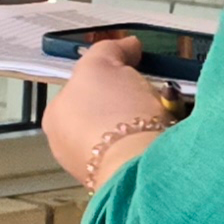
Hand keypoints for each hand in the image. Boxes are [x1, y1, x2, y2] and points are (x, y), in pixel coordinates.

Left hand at [41, 35, 180, 191]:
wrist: (138, 163)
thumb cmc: (110, 115)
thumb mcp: (100, 66)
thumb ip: (108, 51)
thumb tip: (127, 45)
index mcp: (55, 119)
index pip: (79, 90)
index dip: (107, 78)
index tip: (130, 73)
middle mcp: (70, 146)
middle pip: (104, 111)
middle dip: (129, 100)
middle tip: (151, 93)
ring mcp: (98, 166)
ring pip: (126, 132)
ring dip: (147, 119)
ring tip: (165, 113)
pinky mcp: (127, 179)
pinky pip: (144, 150)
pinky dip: (157, 139)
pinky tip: (167, 133)